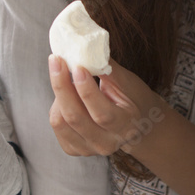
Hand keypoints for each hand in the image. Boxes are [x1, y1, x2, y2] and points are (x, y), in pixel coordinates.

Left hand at [48, 55, 167, 157]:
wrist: (137, 125)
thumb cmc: (132, 99)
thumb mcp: (127, 83)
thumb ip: (107, 67)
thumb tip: (86, 45)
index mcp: (126, 127)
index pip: (101, 113)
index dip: (86, 90)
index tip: (77, 66)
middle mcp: (107, 143)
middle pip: (75, 117)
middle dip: (61, 86)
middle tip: (56, 60)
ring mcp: (89, 149)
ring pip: (60, 121)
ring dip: (58, 94)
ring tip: (64, 75)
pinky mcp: (74, 149)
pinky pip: (57, 125)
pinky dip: (56, 105)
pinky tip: (66, 94)